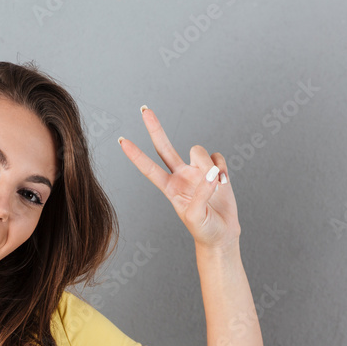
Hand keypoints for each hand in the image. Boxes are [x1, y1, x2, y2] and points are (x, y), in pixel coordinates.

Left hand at [118, 106, 238, 249]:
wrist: (222, 235)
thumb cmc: (204, 230)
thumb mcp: (196, 216)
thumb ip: (201, 193)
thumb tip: (212, 173)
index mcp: (169, 188)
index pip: (149, 168)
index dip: (136, 155)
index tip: (122, 141)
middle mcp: (180, 175)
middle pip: (164, 147)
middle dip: (155, 128)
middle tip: (144, 109)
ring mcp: (197, 171)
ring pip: (198, 151)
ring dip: (208, 165)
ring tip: (216, 184)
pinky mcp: (215, 170)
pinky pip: (218, 157)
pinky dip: (224, 168)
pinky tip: (224, 182)